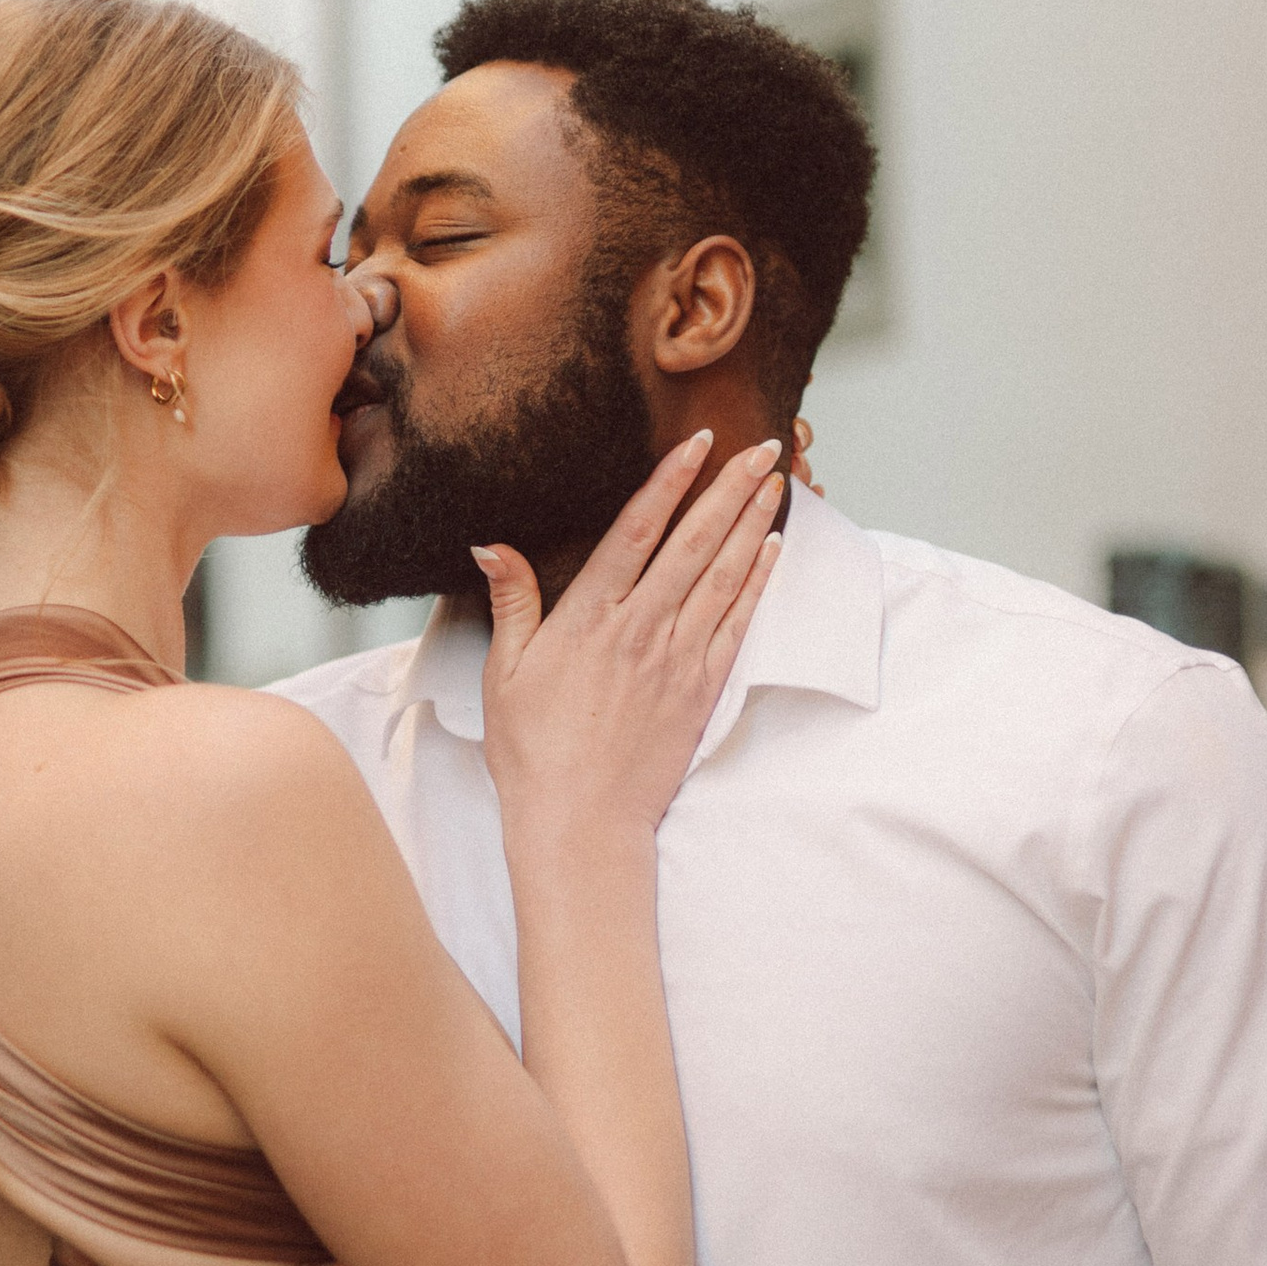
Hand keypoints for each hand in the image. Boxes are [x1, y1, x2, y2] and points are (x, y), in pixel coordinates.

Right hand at [477, 431, 783, 840]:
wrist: (580, 823)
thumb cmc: (533, 752)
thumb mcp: (503, 672)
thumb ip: (511, 602)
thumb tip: (492, 545)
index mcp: (589, 618)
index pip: (638, 531)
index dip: (671, 481)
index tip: (697, 442)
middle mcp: (640, 629)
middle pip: (695, 543)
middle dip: (730, 489)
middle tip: (761, 445)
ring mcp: (677, 659)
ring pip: (725, 575)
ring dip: (753, 522)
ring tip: (775, 480)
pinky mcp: (702, 689)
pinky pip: (738, 623)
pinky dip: (758, 582)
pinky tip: (772, 549)